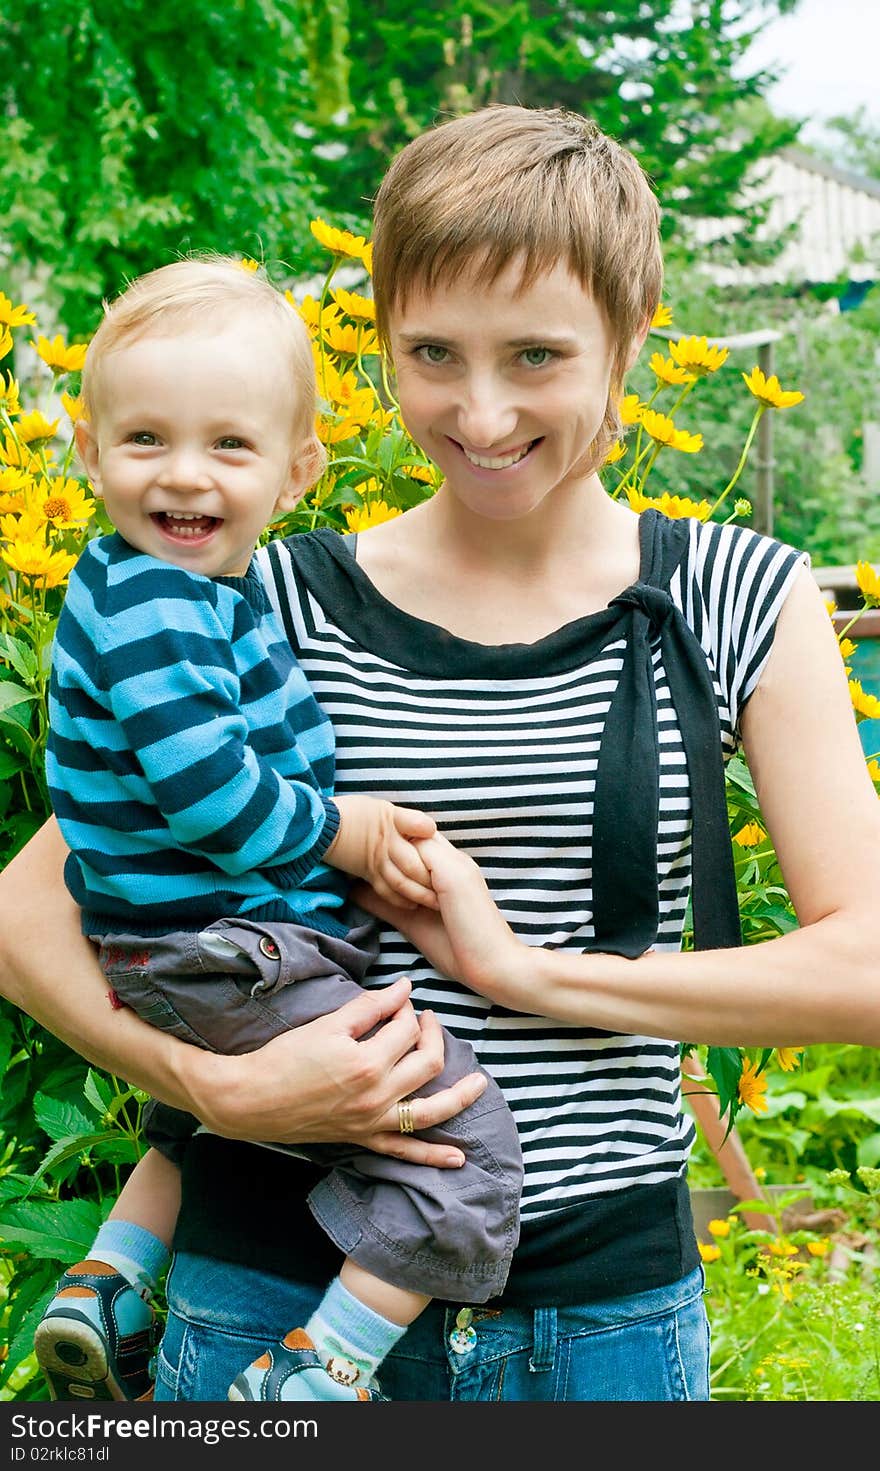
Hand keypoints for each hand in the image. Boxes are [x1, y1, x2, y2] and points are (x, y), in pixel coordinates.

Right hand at [188, 976, 485, 1165]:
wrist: (250, 1099)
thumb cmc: (284, 1057)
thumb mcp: (328, 1025)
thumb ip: (370, 1007)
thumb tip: (404, 989)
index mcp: (368, 1063)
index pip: (406, 1029)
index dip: (407, 1009)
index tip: (400, 1000)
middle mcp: (377, 1097)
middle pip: (427, 1063)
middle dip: (431, 1035)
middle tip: (424, 1020)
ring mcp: (372, 1122)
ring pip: (430, 1111)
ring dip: (459, 1097)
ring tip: (480, 1084)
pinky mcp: (363, 1139)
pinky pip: (404, 1152)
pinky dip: (432, 1157)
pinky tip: (457, 1158)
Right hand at [326, 795, 438, 908]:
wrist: (319, 828)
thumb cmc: (353, 814)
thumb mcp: (380, 807)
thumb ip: (406, 820)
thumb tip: (430, 829)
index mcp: (390, 819)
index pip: (418, 825)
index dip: (428, 832)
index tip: (438, 837)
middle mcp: (386, 842)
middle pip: (414, 863)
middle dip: (432, 876)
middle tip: (449, 886)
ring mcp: (376, 860)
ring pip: (403, 882)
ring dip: (421, 893)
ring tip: (437, 901)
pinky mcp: (368, 873)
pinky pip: (386, 891)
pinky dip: (401, 899)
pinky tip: (413, 904)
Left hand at [354, 834, 531, 1005]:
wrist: (494, 966)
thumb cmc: (459, 948)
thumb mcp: (414, 922)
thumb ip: (389, 905)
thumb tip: (356, 892)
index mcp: (451, 869)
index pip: (417, 842)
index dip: (391, 843)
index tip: (363, 846)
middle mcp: (455, 860)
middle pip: (413, 833)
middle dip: (384, 836)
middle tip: (351, 840)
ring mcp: (455, 864)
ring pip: (413, 838)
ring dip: (386, 844)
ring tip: (354, 847)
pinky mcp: (453, 875)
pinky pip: (418, 853)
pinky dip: (395, 860)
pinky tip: (373, 868)